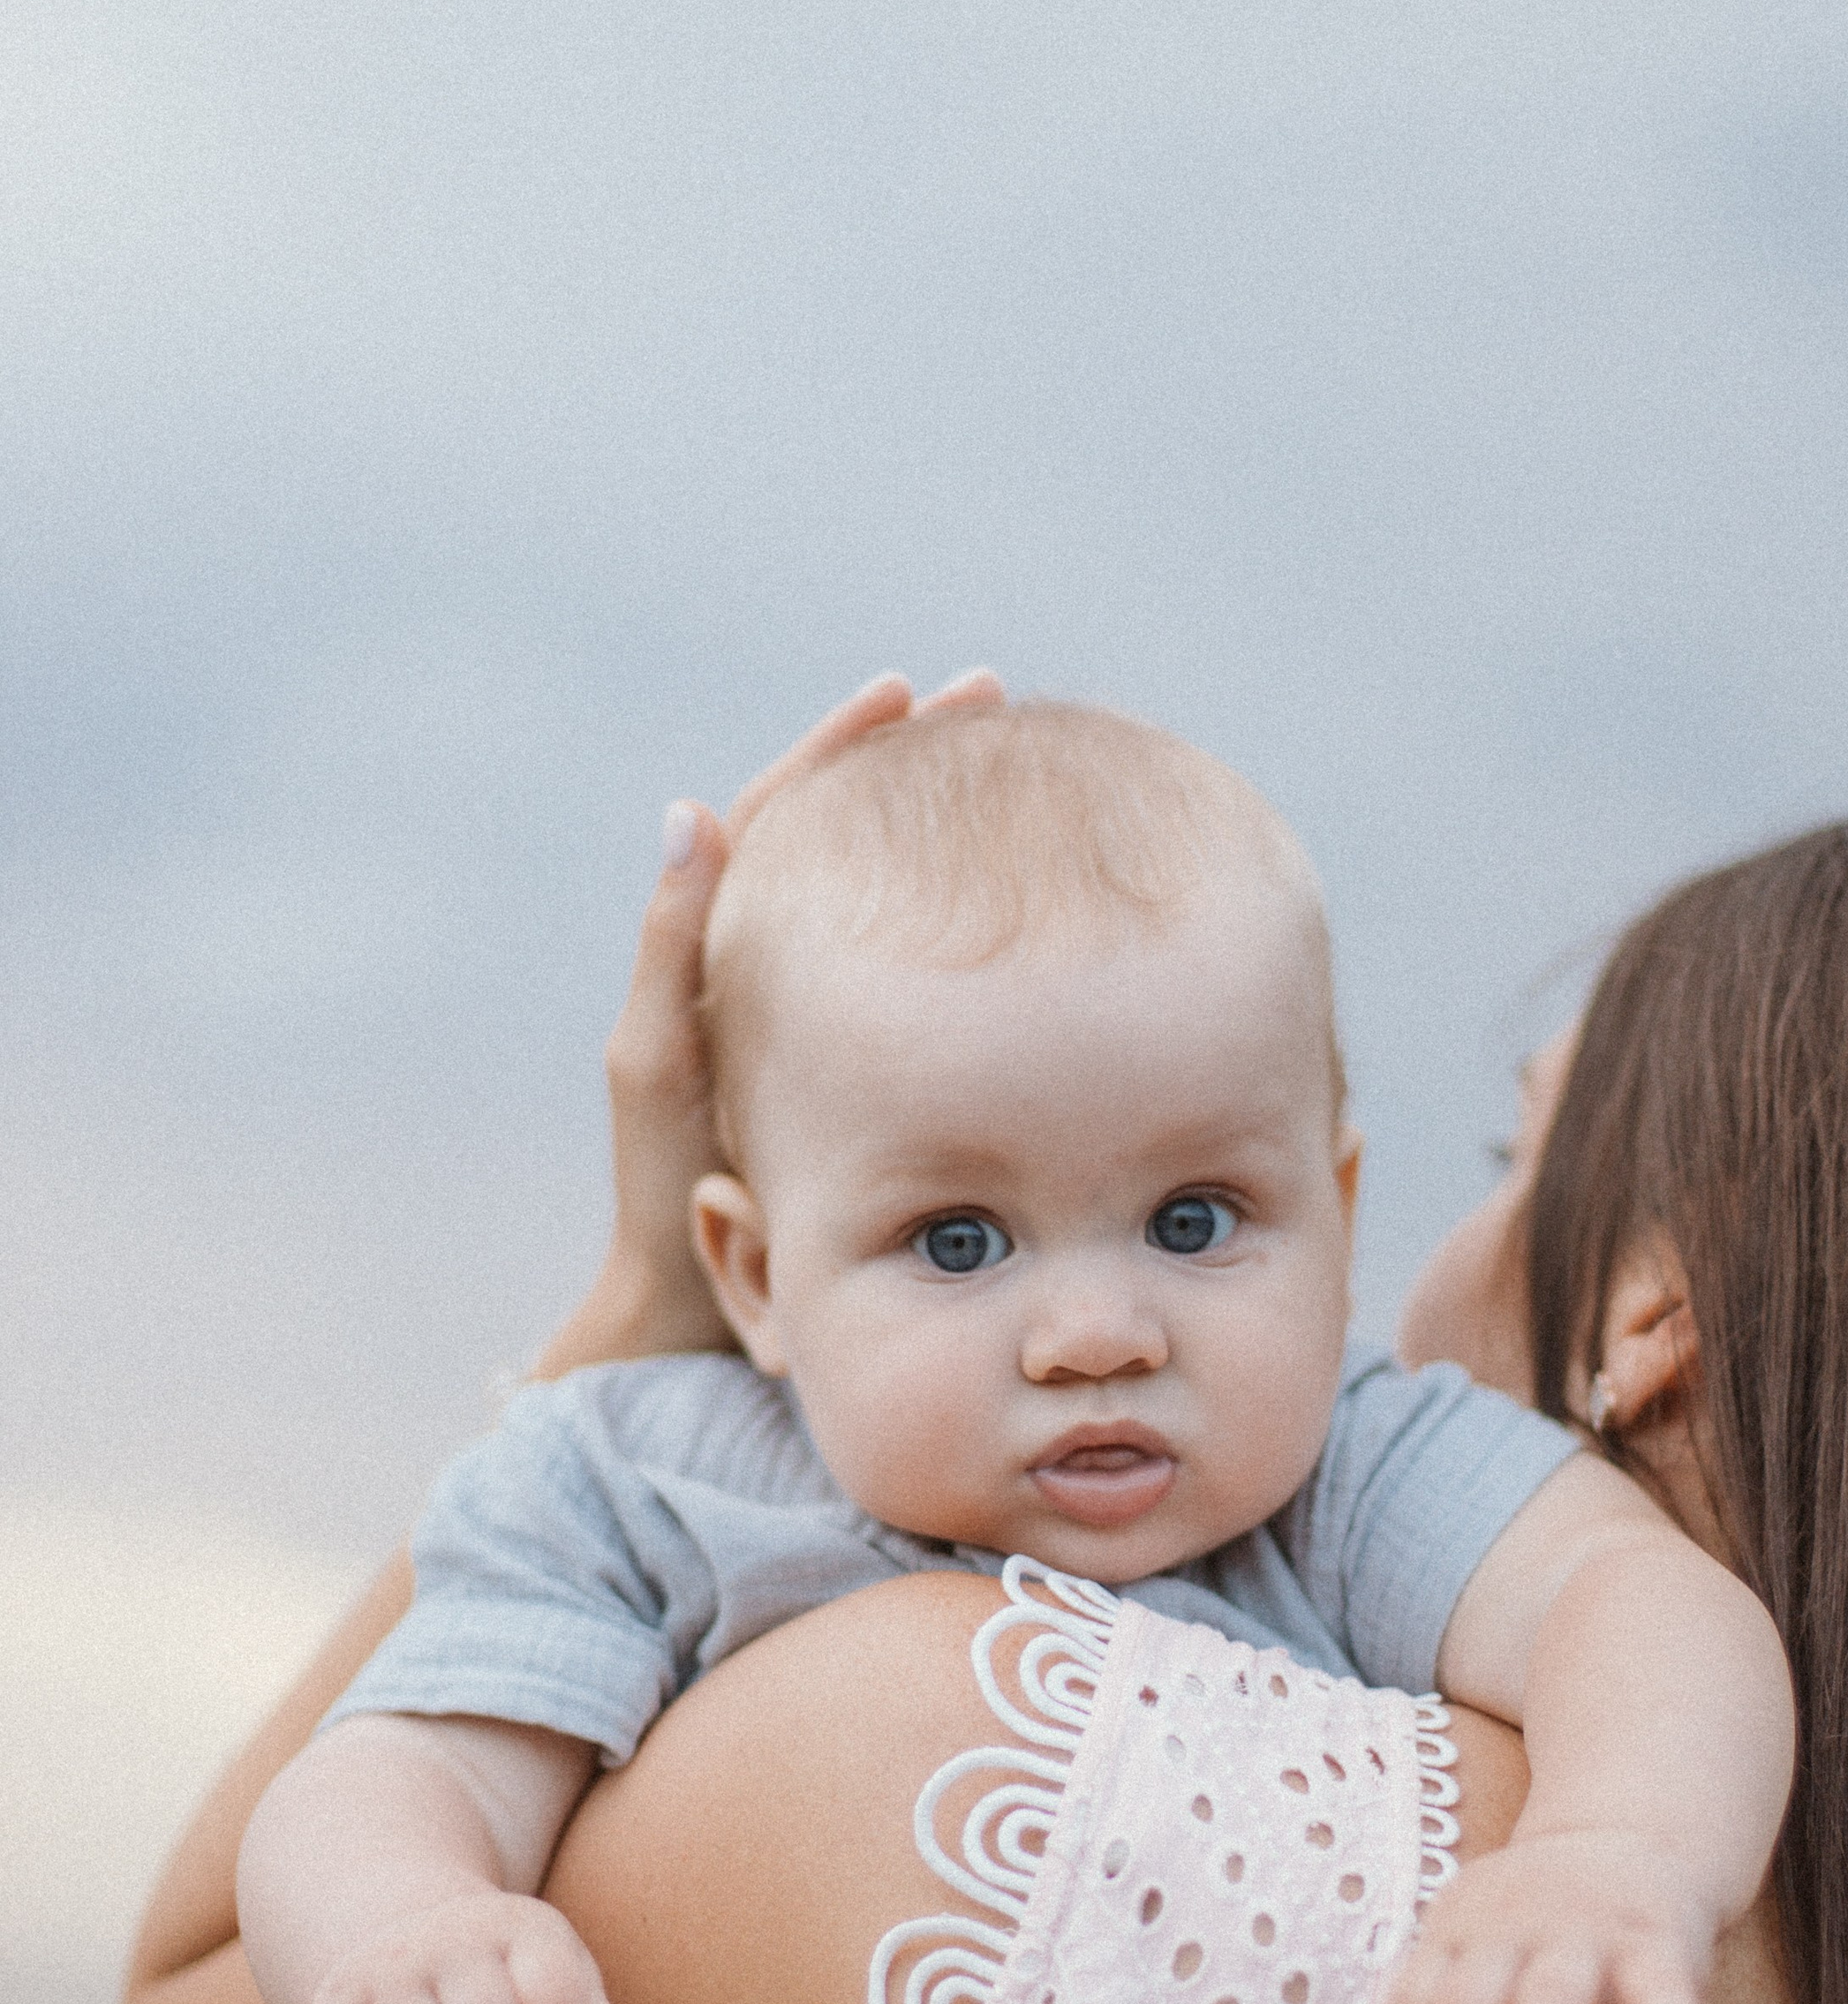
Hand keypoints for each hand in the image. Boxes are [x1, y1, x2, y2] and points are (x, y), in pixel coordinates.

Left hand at [547, 665, 1006, 1373]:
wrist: (699, 1310)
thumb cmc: (670, 1195)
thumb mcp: (660, 1064)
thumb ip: (672, 947)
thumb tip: (690, 811)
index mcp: (721, 952)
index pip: (784, 815)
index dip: (841, 751)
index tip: (906, 693)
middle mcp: (779, 971)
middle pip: (851, 836)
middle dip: (915, 765)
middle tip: (993, 703)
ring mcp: (833, 1020)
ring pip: (897, 902)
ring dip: (951, 837)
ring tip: (1027, 780)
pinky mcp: (877, 1071)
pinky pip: (926, 979)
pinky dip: (971, 934)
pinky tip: (1031, 918)